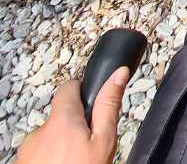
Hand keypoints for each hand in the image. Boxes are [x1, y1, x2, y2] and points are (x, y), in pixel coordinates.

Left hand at [15, 66, 129, 163]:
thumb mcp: (104, 142)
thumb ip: (109, 105)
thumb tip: (118, 73)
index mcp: (61, 120)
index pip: (68, 88)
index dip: (82, 93)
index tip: (92, 107)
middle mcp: (38, 132)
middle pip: (59, 117)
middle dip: (74, 127)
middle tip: (89, 147)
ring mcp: (26, 152)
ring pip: (48, 139)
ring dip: (60, 147)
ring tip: (76, 163)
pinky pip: (38, 156)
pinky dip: (49, 161)